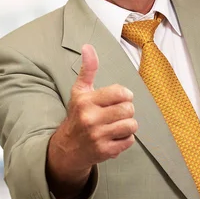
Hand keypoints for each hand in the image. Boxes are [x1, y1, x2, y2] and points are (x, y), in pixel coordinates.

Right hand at [47, 44, 136, 198]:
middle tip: (118, 113)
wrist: (67, 149)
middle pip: (129, 109)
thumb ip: (88, 69)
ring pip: (132, 125)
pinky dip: (125, 139)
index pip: (120, 93)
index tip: (120, 98)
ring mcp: (98, 137)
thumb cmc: (78, 115)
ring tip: (116, 124)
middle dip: (127, 110)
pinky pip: (129, 141)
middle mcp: (91, 119)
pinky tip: (114, 136)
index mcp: (86, 101)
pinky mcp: (105, 152)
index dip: (125, 95)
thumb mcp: (80, 91)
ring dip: (128, 125)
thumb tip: (88, 47)